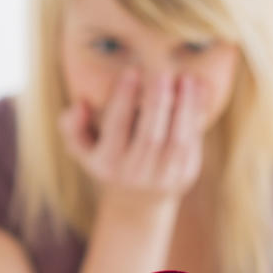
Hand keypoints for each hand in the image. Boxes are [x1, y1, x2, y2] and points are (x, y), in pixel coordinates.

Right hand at [60, 70, 205, 206]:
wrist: (137, 202)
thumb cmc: (108, 161)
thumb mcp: (83, 149)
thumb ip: (73, 126)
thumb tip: (80, 104)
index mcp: (107, 163)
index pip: (116, 127)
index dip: (124, 99)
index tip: (132, 71)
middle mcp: (134, 173)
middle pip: (150, 136)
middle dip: (157, 102)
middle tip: (163, 73)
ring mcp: (162, 177)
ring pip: (177, 140)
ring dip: (184, 107)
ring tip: (187, 79)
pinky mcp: (185, 174)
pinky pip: (194, 143)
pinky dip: (197, 115)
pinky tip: (199, 90)